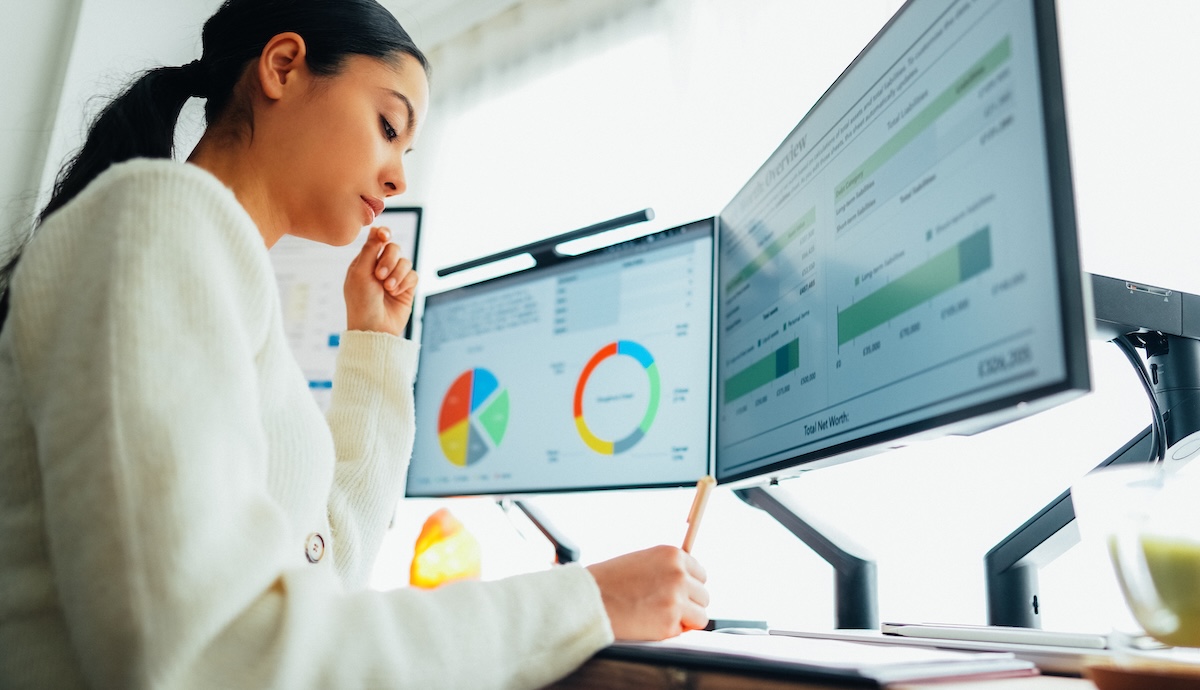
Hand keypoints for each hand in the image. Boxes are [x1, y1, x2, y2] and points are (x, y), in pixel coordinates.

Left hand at [344, 226, 417, 335]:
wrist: (374, 328)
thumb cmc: (361, 302)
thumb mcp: (360, 273)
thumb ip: (370, 249)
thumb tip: (376, 228)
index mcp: (364, 262)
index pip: (377, 240)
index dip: (383, 235)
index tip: (385, 236)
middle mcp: (380, 268)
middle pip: (394, 248)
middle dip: (389, 260)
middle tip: (379, 275)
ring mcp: (394, 278)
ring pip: (405, 262)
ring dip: (397, 274)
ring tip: (388, 288)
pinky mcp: (406, 288)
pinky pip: (413, 275)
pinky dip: (405, 283)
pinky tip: (395, 293)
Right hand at [586, 545, 708, 640]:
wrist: (589, 599)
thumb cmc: (609, 581)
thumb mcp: (643, 560)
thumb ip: (668, 569)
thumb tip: (690, 583)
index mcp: (672, 554)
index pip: (700, 574)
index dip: (688, 586)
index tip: (677, 593)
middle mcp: (678, 574)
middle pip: (704, 595)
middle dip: (688, 604)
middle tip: (665, 607)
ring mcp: (676, 599)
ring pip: (701, 616)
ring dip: (684, 620)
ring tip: (659, 616)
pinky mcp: (669, 623)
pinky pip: (683, 632)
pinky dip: (670, 632)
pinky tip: (650, 624)